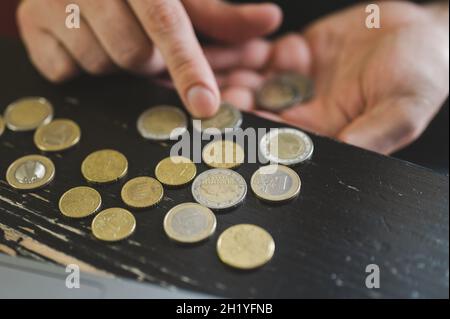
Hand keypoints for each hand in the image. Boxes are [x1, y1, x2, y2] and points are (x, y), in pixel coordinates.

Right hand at [17, 0, 281, 116]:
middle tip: (143, 45)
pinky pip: (66, 71)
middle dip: (147, 60)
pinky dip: (82, 66)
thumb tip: (269, 21)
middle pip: (134, 55)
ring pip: (102, 64)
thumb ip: (223, 15)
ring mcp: (53, 4)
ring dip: (116, 61)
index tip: (204, 105)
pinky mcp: (30, 28)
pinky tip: (86, 43)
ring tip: (114, 36)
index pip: (168, 25)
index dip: (189, 67)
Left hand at [215, 2, 448, 153]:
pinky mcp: (293, 55)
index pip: (280, 136)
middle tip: (209, 93)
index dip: (255, 129)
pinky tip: (227, 43)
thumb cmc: (422, 75)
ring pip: (254, 82)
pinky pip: (263, 54)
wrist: (424, 31)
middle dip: (233, 103)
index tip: (230, 120)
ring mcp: (296, 82)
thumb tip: (341, 159)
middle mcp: (304, 112)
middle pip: (259, 111)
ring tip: (208, 68)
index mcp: (324, 133)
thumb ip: (370, 135)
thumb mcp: (402, 109)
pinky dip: (245, 49)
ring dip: (233, 76)